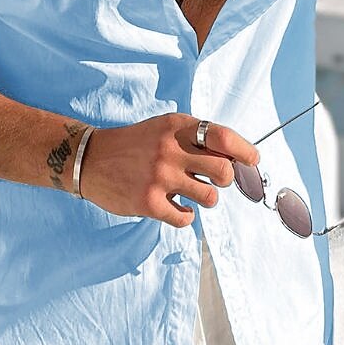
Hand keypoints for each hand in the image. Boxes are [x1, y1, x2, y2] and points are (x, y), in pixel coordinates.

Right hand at [78, 112, 260, 227]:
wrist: (91, 159)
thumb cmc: (136, 144)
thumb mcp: (164, 128)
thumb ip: (195, 138)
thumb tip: (235, 155)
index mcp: (176, 127)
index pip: (222, 136)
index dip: (244, 150)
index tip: (252, 160)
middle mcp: (170, 150)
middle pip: (223, 170)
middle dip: (226, 179)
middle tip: (215, 180)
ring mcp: (159, 177)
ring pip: (210, 197)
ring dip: (207, 198)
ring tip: (193, 193)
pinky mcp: (148, 202)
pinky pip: (185, 218)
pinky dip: (185, 215)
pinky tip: (175, 207)